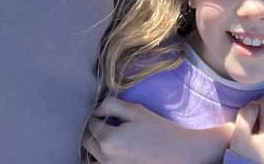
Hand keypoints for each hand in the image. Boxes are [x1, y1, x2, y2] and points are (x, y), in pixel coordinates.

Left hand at [83, 96, 229, 163]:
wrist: (177, 152)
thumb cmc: (158, 129)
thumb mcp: (135, 110)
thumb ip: (111, 105)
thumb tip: (96, 109)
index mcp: (107, 140)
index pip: (89, 123)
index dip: (96, 113)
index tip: (105, 110)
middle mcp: (104, 157)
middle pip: (86, 139)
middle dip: (92, 127)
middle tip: (105, 120)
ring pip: (90, 153)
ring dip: (94, 142)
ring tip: (107, 133)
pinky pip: (98, 162)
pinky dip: (99, 155)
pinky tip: (112, 146)